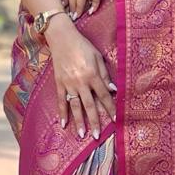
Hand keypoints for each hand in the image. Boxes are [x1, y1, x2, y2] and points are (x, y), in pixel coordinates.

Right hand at [47, 21, 116, 138]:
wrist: (62, 38)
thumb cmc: (83, 46)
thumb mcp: (98, 57)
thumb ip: (104, 74)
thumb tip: (112, 89)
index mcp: (93, 74)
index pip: (104, 95)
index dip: (110, 108)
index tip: (115, 120)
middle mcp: (81, 81)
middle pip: (89, 105)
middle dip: (94, 121)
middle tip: (97, 136)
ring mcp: (68, 83)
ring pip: (75, 106)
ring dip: (79, 121)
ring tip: (82, 134)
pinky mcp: (59, 82)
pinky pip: (60, 100)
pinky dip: (62, 112)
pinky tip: (63, 123)